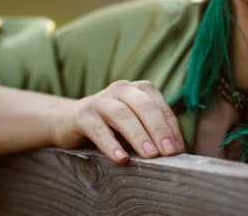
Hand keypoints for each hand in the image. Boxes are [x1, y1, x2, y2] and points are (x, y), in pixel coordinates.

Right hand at [49, 80, 184, 163]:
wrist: (68, 120)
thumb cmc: (110, 125)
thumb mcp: (134, 125)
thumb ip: (152, 132)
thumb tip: (175, 151)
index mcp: (140, 89)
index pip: (161, 108)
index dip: (171, 129)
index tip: (178, 151)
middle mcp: (123, 89)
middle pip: (145, 107)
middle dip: (159, 130)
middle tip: (169, 153)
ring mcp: (101, 99)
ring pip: (123, 115)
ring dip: (139, 136)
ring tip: (150, 156)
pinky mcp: (83, 114)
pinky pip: (99, 129)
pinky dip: (111, 144)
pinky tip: (120, 158)